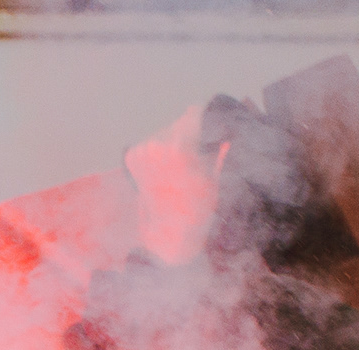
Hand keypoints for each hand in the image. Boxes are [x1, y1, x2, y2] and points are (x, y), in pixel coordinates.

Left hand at [125, 102, 228, 266]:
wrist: (169, 229)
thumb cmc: (198, 203)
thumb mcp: (214, 170)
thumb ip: (218, 143)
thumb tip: (226, 124)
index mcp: (179, 146)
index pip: (194, 111)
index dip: (205, 117)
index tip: (212, 125)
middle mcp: (156, 144)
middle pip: (179, 122)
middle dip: (190, 132)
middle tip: (197, 151)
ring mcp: (141, 151)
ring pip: (165, 131)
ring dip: (174, 140)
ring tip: (181, 163)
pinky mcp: (132, 156)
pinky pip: (152, 142)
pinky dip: (160, 150)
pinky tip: (166, 167)